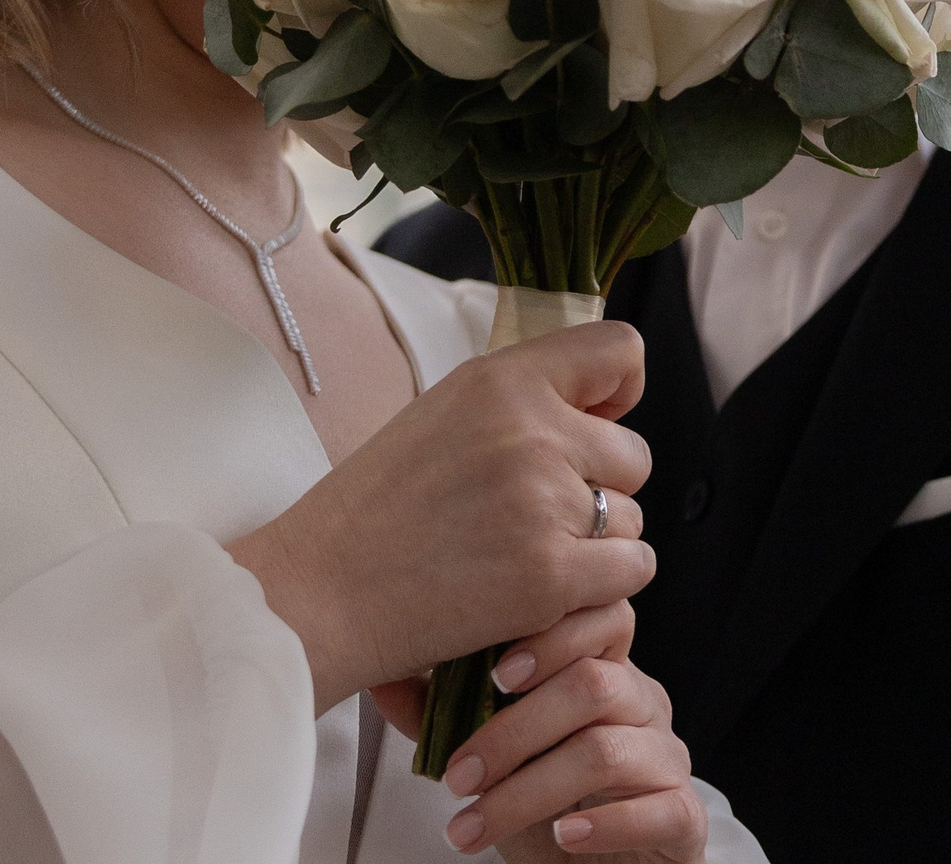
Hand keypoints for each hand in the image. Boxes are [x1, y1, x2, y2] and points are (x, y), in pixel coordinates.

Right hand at [227, 326, 654, 709]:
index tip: (597, 424)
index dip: (620, 393)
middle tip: (543, 522)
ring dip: (598, 549)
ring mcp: (544, 502)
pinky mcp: (548, 575)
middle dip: (602, 491)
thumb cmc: (374, 511)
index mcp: (502, 378)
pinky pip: (629, 572)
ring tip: (529, 563)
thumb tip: (598, 409)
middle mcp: (532, 428)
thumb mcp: (444, 415)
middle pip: (633, 454)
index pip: (620, 350)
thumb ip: (519, 405)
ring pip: (632, 520)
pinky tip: (547, 600)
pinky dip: (599, 593)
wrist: (317, 593)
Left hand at [396, 605, 706, 858]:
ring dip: (530, 789)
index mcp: (604, 671)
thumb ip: (444, 714)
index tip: (493, 673)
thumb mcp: (493, 757)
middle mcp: (643, 702)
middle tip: (457, 774)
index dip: (550, 637)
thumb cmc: (546, 803)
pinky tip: (562, 836)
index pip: (599, 618)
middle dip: (515, 730)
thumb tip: (382, 674)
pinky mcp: (684, 817)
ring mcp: (668, 757)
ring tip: (473, 825)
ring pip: (608, 748)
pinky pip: (660, 805)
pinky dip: (605, 821)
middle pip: (593, 684)